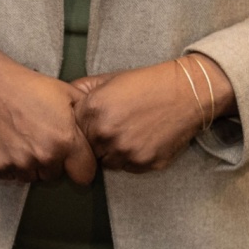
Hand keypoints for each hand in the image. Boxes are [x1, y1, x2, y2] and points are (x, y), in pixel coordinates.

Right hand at [0, 25, 95, 184]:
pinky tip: (8, 143)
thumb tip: (101, 133)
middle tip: (40, 139)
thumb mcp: (67, 94)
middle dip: (51, 163)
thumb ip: (87, 118)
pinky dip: (9, 164)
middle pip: (55, 176)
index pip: (84, 175)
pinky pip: (10, 176)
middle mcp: (44, 158)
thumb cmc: (30, 87)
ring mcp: (19, 165)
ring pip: (32, 177)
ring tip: (23, 139)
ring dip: (30, 165)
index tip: (72, 158)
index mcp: (66, 141)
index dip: (79, 166)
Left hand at [72, 55, 234, 172]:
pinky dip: (133, 159)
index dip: (84, 130)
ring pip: (107, 162)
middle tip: (118, 128)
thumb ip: (82, 91)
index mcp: (92, 109)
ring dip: (115, 153)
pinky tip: (145, 140)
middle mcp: (104, 132)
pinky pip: (127, 168)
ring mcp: (123, 150)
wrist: (188, 92)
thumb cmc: (147, 84)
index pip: (73, 132)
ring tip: (133, 133)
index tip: (97, 124)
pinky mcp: (142, 163)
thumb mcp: (111, 79)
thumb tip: (60, 101)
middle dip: (98, 143)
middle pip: (88, 150)